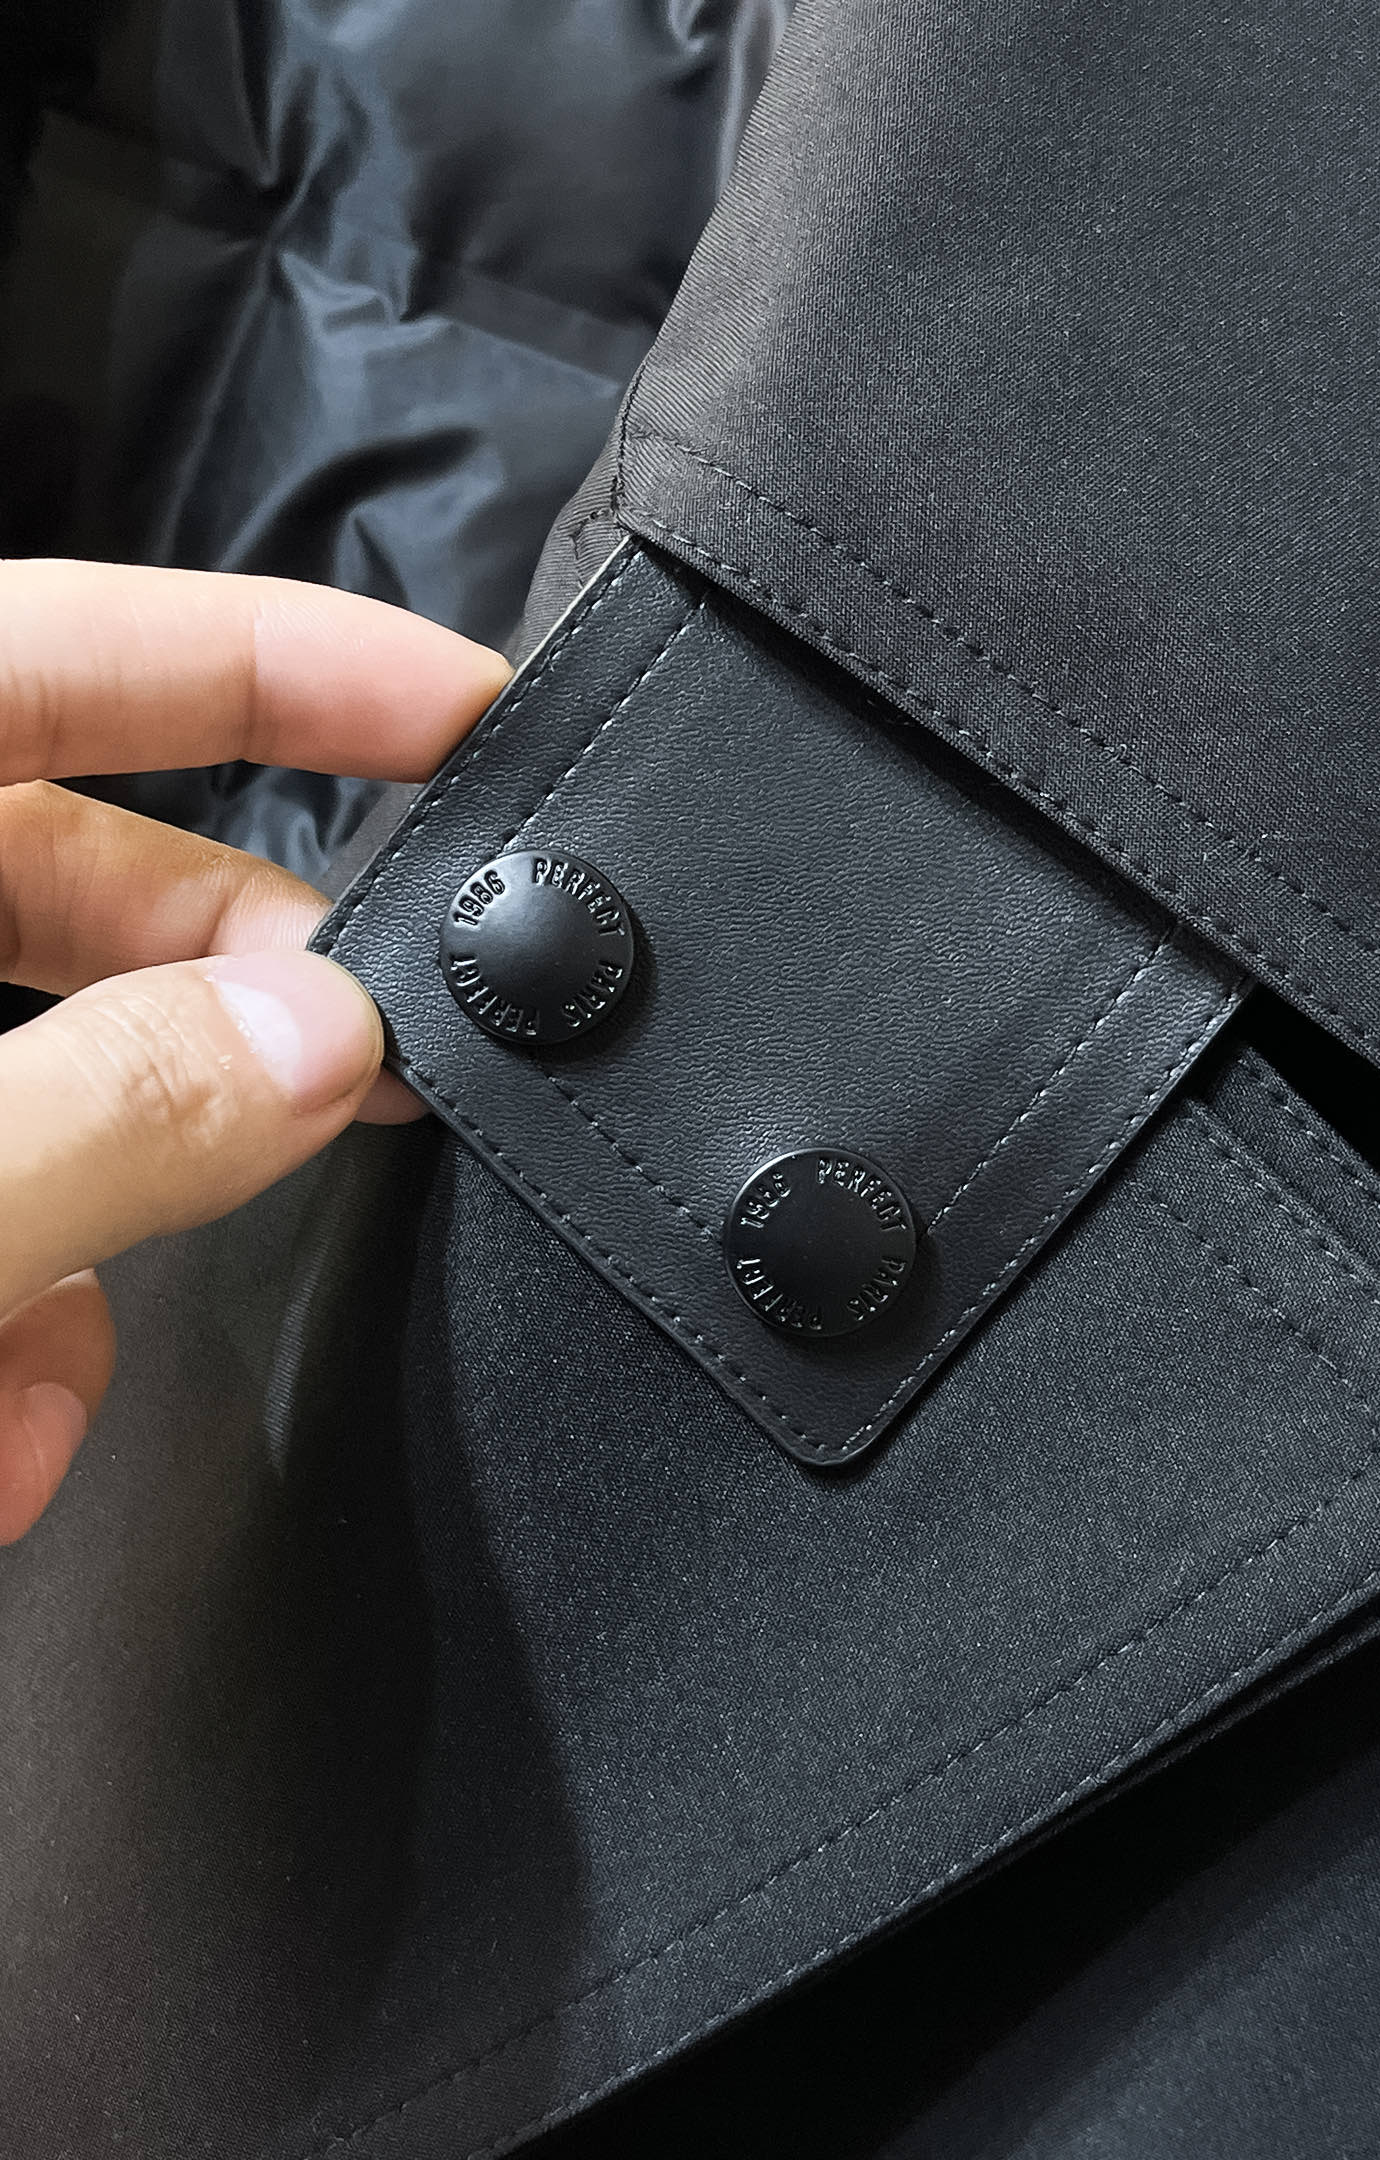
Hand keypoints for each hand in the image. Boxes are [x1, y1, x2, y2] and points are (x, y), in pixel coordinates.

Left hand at [0, 560, 509, 1542]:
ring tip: (27, 1423)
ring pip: (35, 1099)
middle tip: (385, 1059)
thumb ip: (103, 1109)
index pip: (53, 647)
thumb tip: (310, 1042)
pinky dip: (10, 1349)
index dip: (271, 654)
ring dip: (78, 1267)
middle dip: (226, 1004)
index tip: (459, 707)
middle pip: (71, 880)